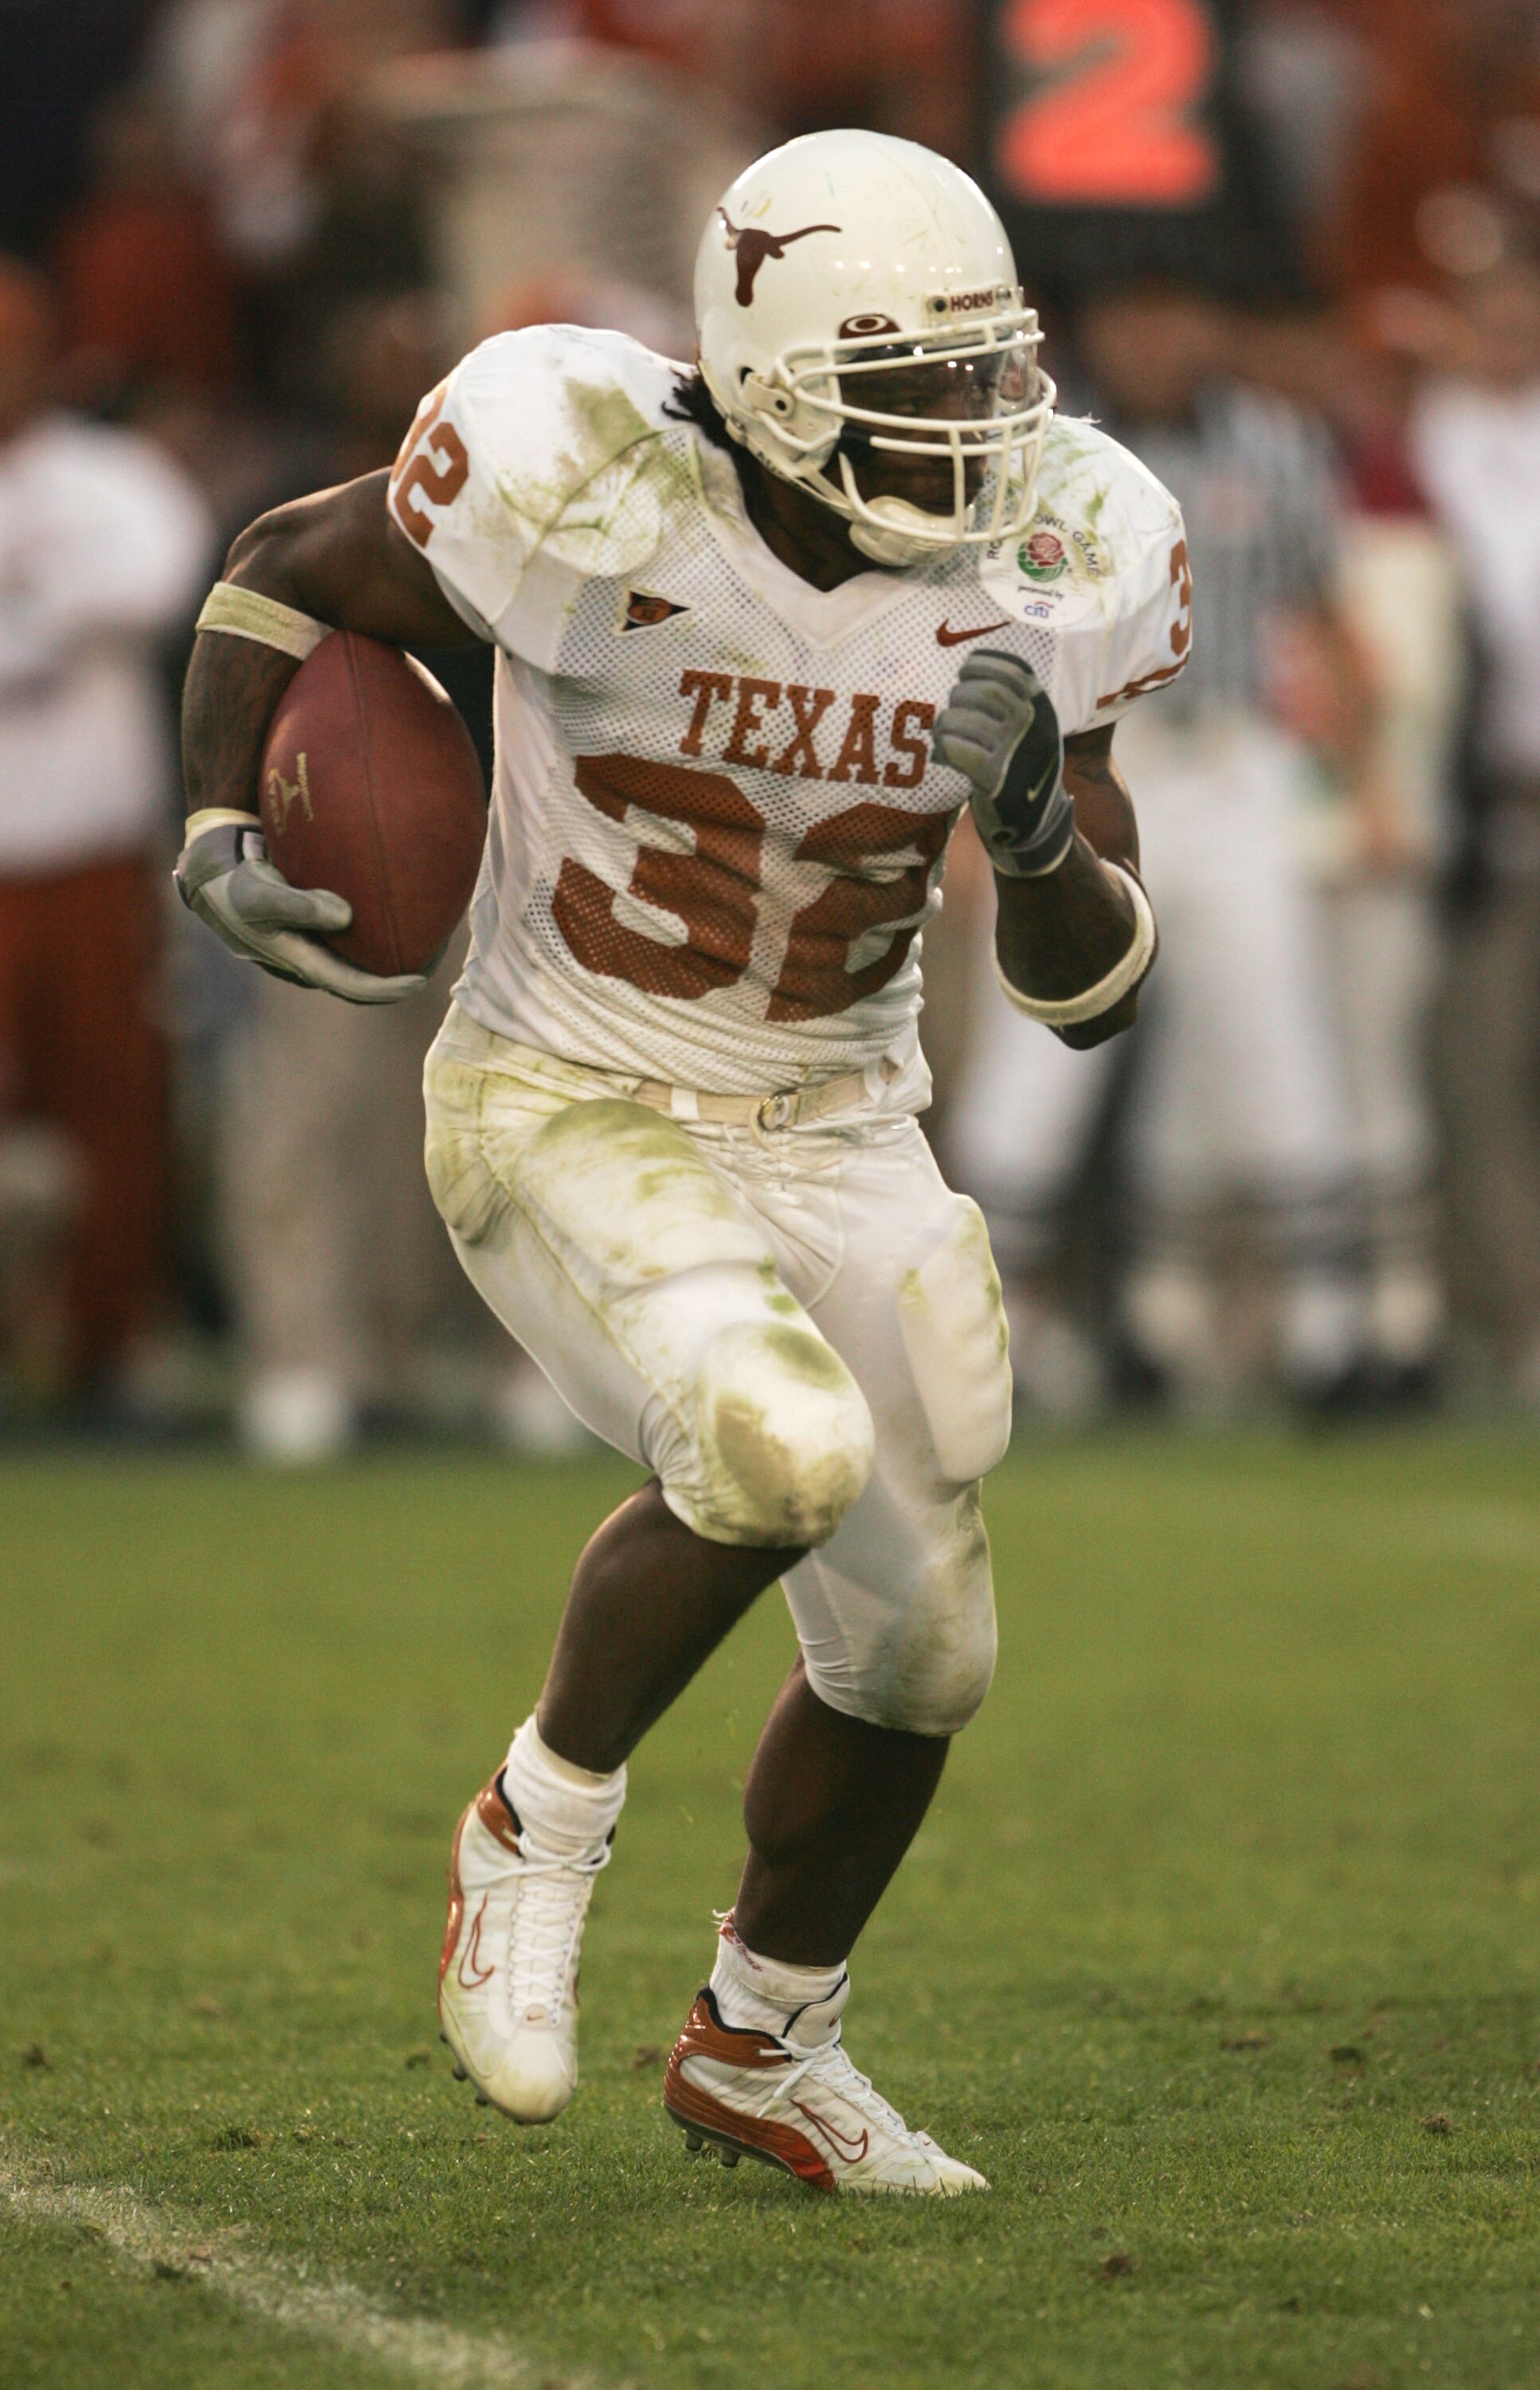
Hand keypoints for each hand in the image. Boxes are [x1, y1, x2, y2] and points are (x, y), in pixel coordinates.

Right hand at [174, 811, 426, 1003]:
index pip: (352, 986)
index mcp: (297, 961)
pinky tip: (398, 905)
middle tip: (435, 960)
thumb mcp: (259, 892)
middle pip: (360, 980)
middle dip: (397, 978)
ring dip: (389, 955)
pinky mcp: (307, 925)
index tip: (421, 980)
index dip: (387, 989)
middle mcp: (306, 960)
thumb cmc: (232, 881)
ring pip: (356, 959)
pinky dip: (374, 929)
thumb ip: (299, 905)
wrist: (209, 866)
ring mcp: (306, 945)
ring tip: (428, 937)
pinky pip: (349, 935)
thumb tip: (345, 916)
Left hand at [932, 649, 1073, 876]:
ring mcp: (1017, 752)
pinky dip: (943, 749)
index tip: (964, 673)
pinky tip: (944, 756)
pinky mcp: (996, 779)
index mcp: (1042, 707)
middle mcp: (1034, 725)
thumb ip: (1014, 698)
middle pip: (983, 692)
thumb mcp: (1033, 727)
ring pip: (962, 720)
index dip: (980, 665)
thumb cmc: (1023, 767)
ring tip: (944, 736)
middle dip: (958, 698)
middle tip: (953, 713)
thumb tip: (968, 666)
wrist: (1036, 824)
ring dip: (944, 726)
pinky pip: (955, 750)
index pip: (1009, 670)